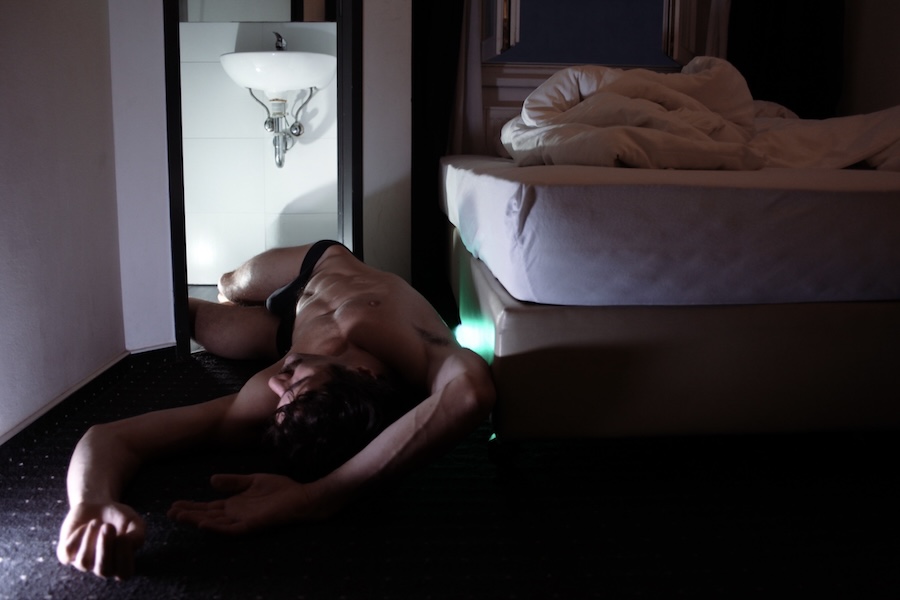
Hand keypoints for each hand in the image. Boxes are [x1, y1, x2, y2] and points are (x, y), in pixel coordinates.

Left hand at [56, 502, 145, 578]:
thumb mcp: (134, 522)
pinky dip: (77, 535)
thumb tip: (127, 543)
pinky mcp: (66, 554)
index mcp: (120, 564)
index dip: (125, 556)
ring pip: (84, 562)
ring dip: (91, 538)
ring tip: (96, 522)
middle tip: (108, 526)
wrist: (97, 505)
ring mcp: (83, 563)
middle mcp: (101, 567)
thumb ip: (137, 535)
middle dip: (106, 547)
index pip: (124, 573)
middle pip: (103, 570)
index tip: (126, 536)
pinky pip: (68, 552)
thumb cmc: (119, 517)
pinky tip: (85, 526)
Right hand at [167, 473, 330, 533]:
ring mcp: (242, 520)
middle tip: (169, 512)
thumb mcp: (253, 480)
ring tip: (180, 517)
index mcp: (234, 504)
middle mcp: (235, 514)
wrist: (301, 497)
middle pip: (207, 515)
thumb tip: (211, 479)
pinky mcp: (252, 525)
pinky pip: (232, 529)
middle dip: (188, 514)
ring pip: (215, 523)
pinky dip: (217, 528)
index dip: (191, 506)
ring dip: (197, 520)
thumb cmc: (280, 490)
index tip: (173, 504)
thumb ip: (234, 481)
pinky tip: (204, 524)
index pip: (208, 506)